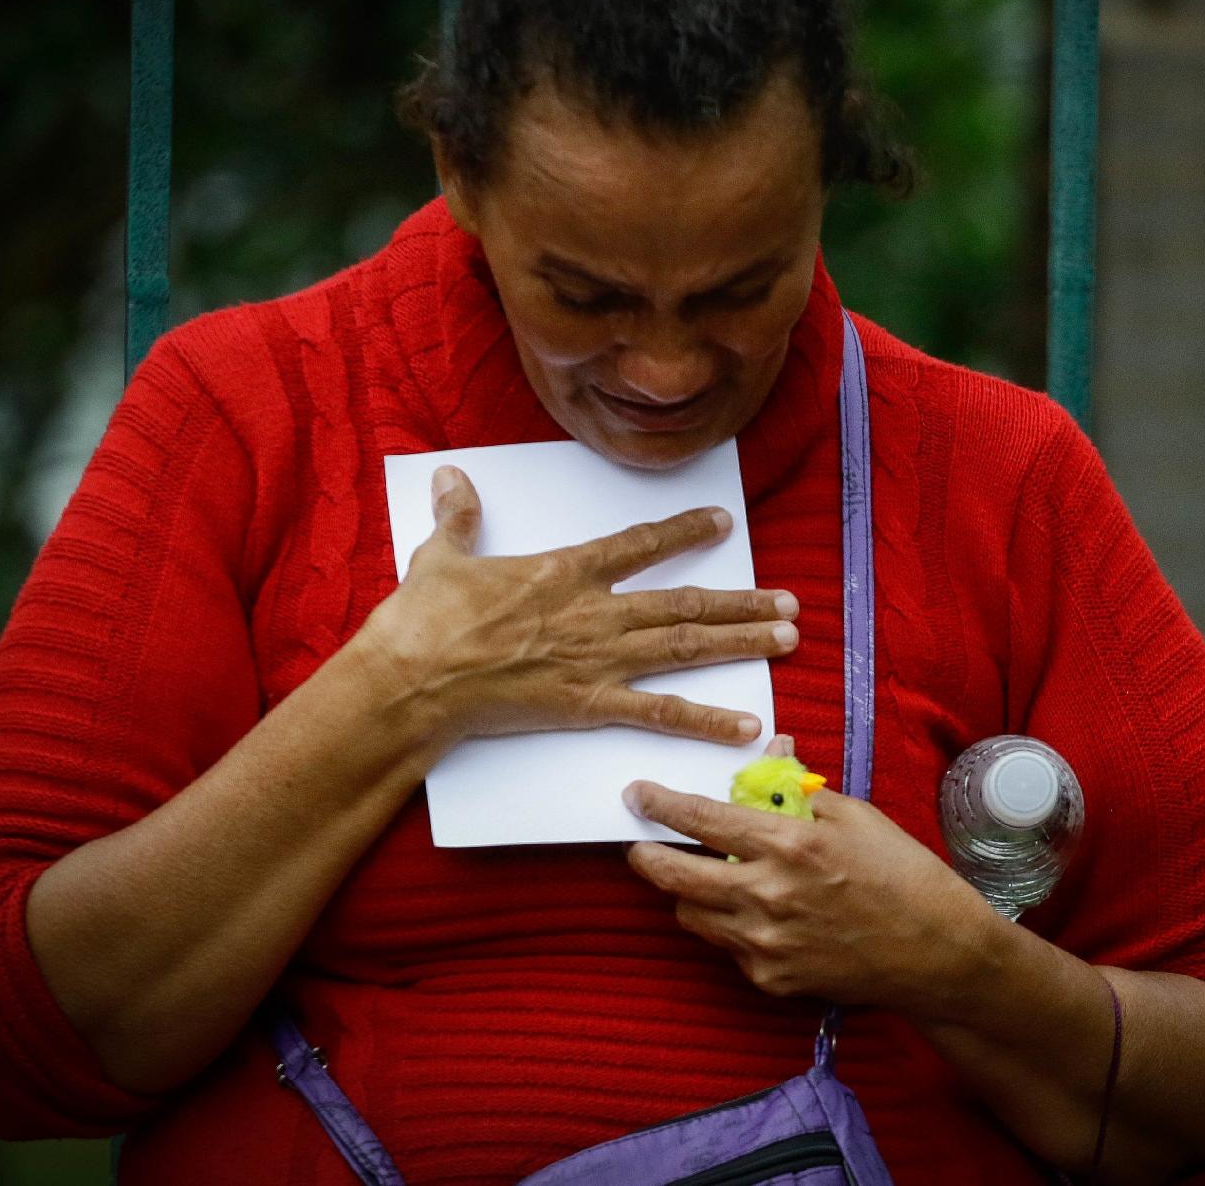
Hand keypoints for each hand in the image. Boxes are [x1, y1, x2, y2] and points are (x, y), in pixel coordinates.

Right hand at [352, 465, 798, 749]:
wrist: (414, 679)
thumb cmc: (423, 621)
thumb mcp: (440, 558)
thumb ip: (459, 518)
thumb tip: (452, 478)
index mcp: (564, 571)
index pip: (639, 544)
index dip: (684, 530)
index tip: (723, 522)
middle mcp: (594, 611)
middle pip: (684, 601)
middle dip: (742, 601)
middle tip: (790, 603)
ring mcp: (597, 659)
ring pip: (685, 646)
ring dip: (741, 642)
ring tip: (787, 640)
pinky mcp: (589, 705)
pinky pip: (659, 712)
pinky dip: (706, 720)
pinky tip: (746, 725)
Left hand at [623, 751, 1006, 1017]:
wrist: (936, 952)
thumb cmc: (904, 875)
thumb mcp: (856, 816)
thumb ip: (801, 789)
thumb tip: (773, 752)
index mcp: (789, 843)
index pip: (702, 818)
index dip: (661, 805)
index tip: (637, 795)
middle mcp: (767, 895)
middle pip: (675, 877)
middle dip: (646, 858)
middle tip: (641, 846)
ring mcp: (765, 943)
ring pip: (693, 915)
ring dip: (690, 893)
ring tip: (709, 877)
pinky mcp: (771, 978)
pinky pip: (729, 946)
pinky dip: (733, 926)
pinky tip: (761, 914)